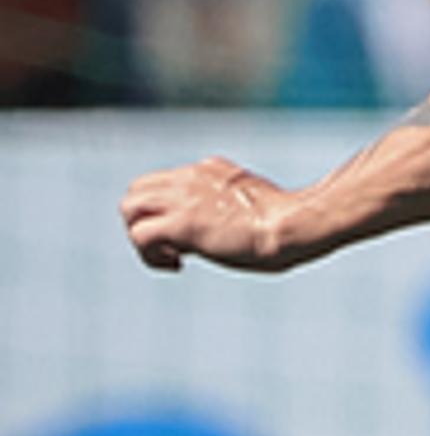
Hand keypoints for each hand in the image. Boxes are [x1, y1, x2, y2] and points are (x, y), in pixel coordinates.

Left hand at [123, 157, 303, 272]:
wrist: (294, 224)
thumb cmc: (291, 223)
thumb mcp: (257, 202)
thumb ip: (234, 204)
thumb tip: (235, 224)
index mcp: (210, 169)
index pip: (166, 182)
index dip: (167, 209)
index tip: (190, 234)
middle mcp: (189, 177)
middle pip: (137, 190)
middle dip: (144, 219)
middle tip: (169, 246)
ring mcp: (182, 199)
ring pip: (129, 208)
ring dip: (139, 234)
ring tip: (166, 256)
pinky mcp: (180, 224)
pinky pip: (139, 236)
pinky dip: (149, 255)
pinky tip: (176, 265)